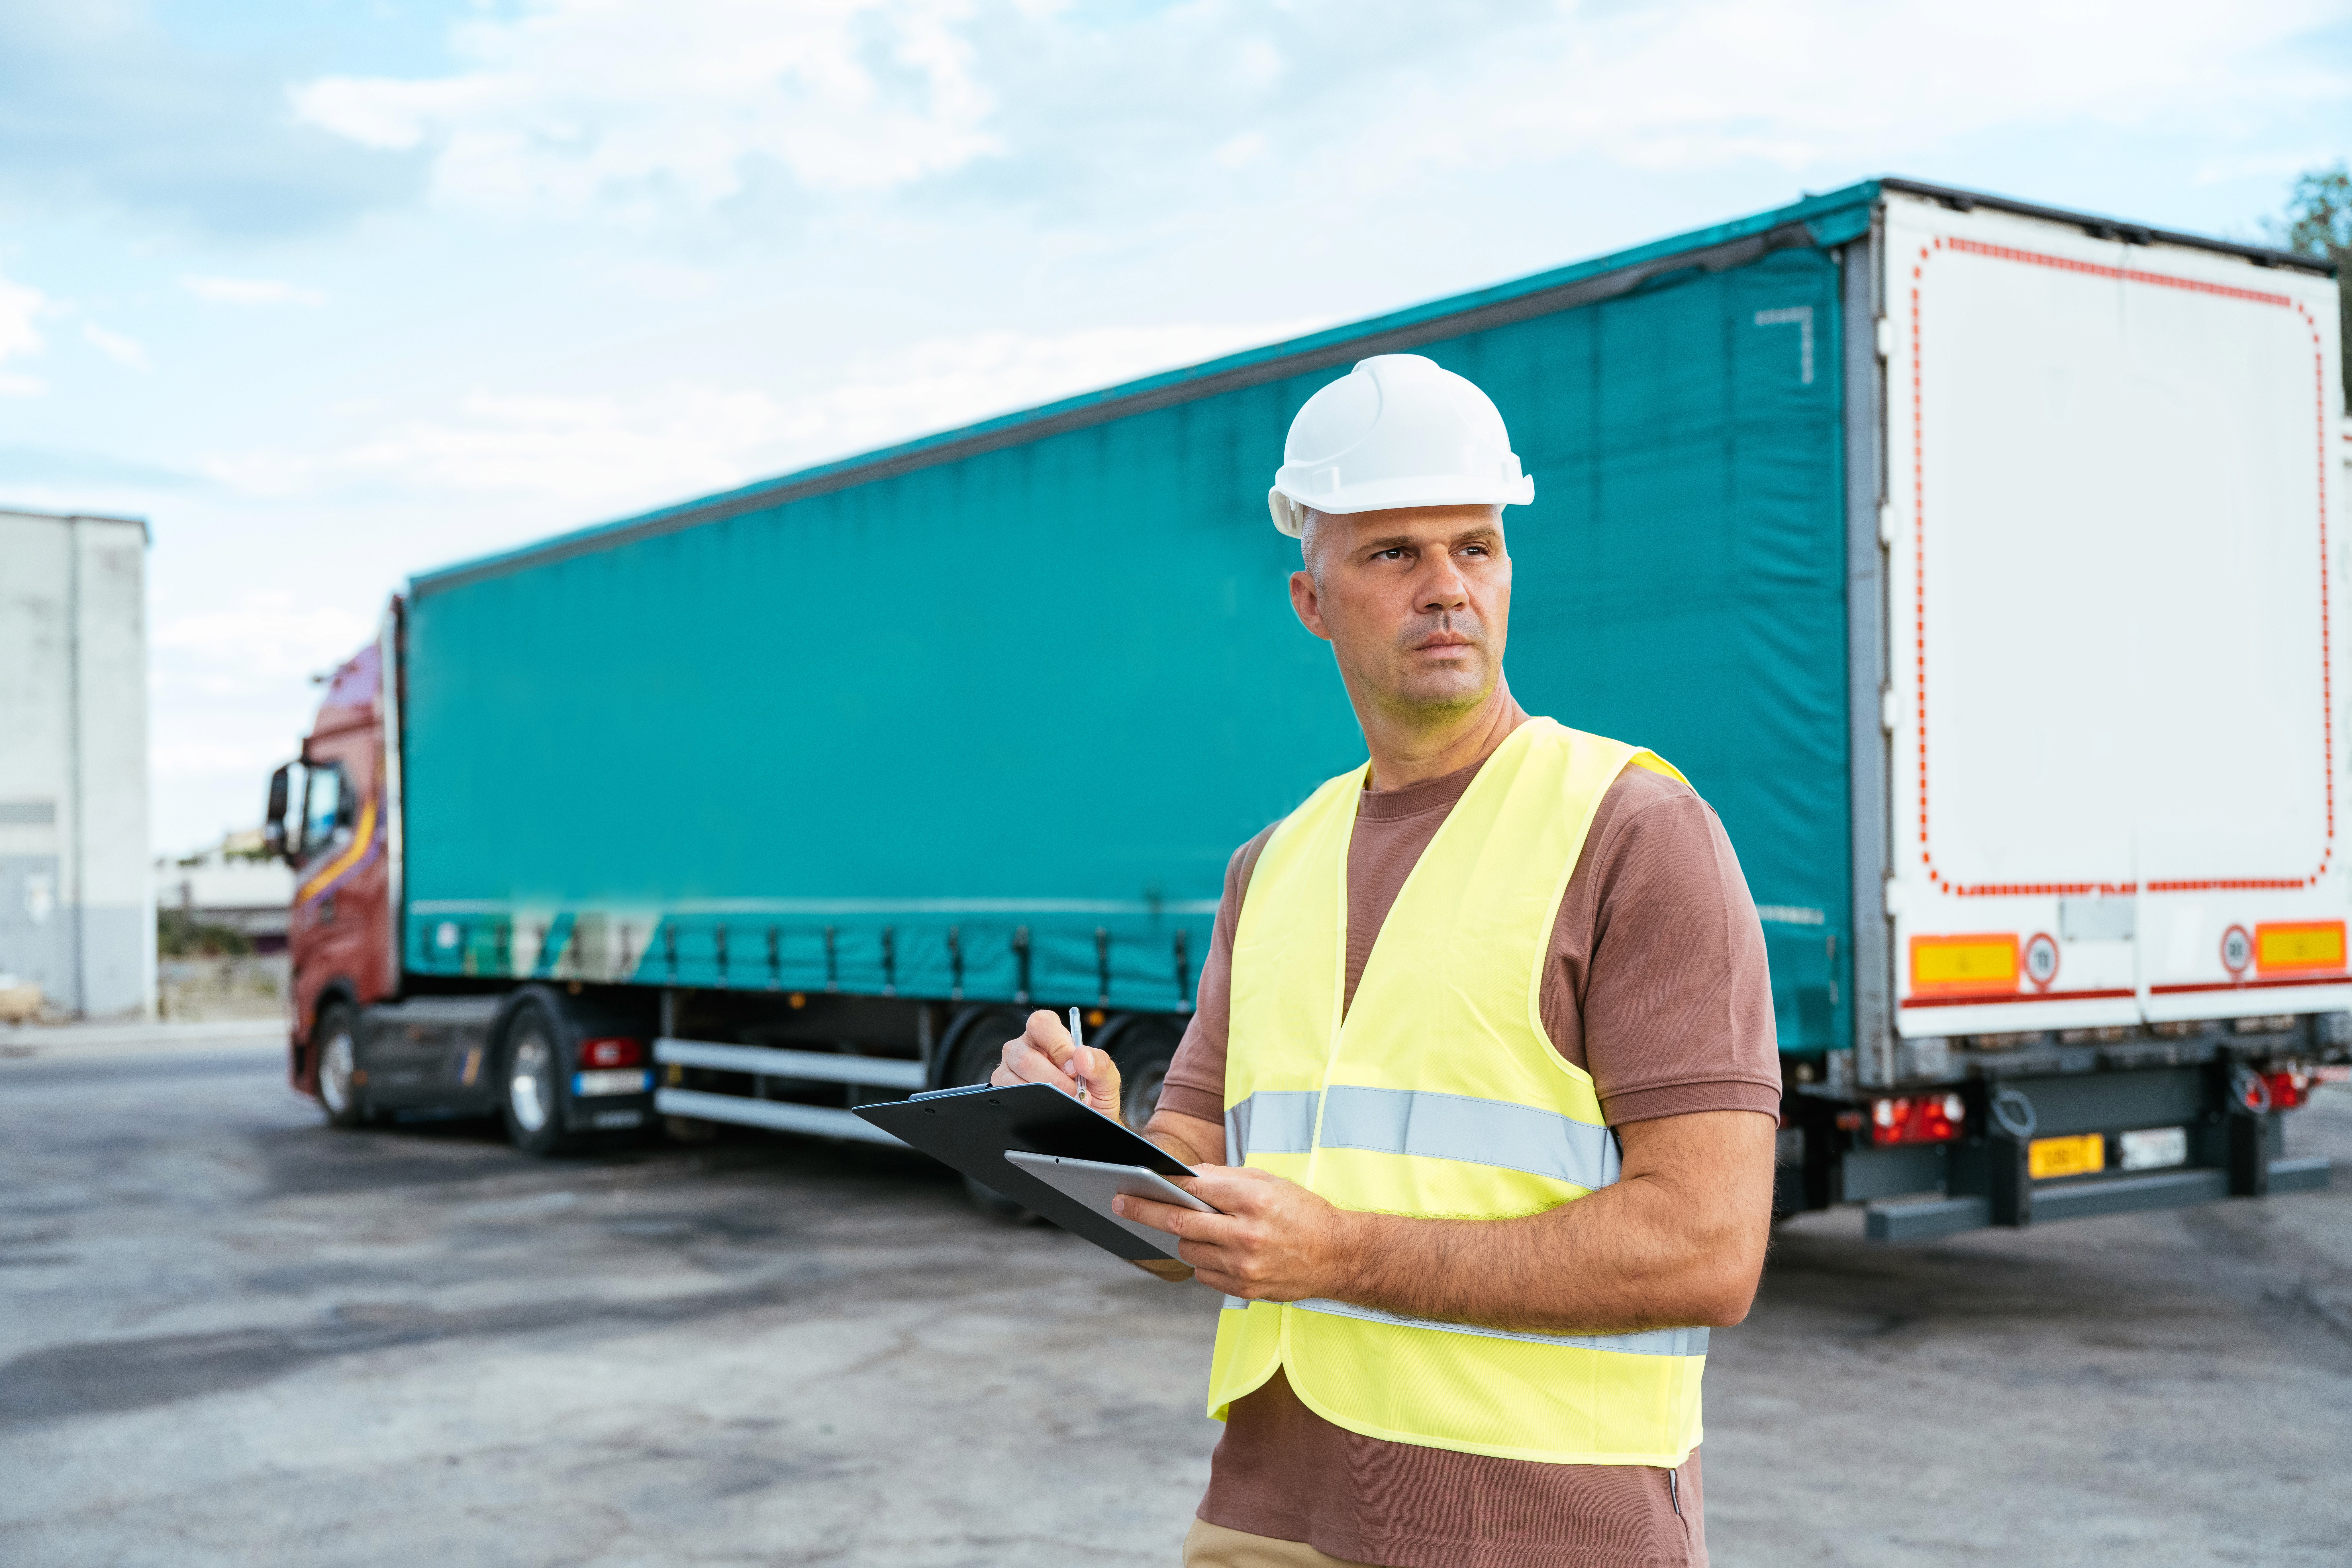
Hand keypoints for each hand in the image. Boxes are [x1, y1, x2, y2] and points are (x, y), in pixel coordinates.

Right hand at [989, 1008, 1121, 1121]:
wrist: (1089, 1118)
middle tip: (1075, 1093)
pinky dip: (1032, 1104)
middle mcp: (1024, 1047)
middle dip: (1053, 1080)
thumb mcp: (1106, 1076)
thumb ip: (1099, 1063)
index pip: (1042, 1024)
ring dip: (1044, 1095)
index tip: (1074, 1068)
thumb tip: (1080, 1056)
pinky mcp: (1003, 1089)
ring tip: (1065, 1102)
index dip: (1058, 1046)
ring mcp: (1010, 1068)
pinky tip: (1047, 1107)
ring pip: (1014, 1079)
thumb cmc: (1093, 1091)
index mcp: (1048, 1033)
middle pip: (1025, 1057)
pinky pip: (1009, 1095)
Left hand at [1112, 1165, 1353, 1301]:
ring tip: (1205, 1229)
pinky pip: (1202, 1273)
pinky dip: (1203, 1260)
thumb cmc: (1302, 1212)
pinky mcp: (1243, 1288)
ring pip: (1187, 1249)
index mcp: (1252, 1199)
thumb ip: (1224, 1178)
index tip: (1136, 1182)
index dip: (1160, 1185)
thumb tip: (1183, 1177)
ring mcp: (1242, 1264)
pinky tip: (1220, 1251)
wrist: (1336, 1255)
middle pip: (1179, 1221)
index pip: (1192, 1189)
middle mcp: (1245, 1233)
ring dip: (1186, 1237)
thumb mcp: (1268, 1181)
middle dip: (1144, 1211)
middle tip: (1121, 1203)